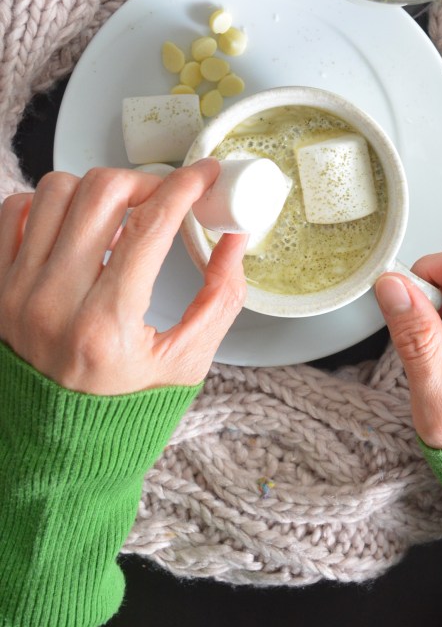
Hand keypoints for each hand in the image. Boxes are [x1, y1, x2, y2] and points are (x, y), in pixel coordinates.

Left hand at [0, 161, 246, 394]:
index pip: (150, 226)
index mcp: (106, 325)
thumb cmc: (122, 411)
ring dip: (96, 191)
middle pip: (100, 193)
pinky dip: (47, 205)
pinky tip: (75, 226)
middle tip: (163, 198)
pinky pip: (14, 211)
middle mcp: (53, 302)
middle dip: (143, 182)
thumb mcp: (186, 363)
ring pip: (55, 191)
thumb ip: (220, 298)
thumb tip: (235, 239)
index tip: (205, 174)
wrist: (55, 452)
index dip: (185, 187)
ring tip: (118, 218)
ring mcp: (17, 292)